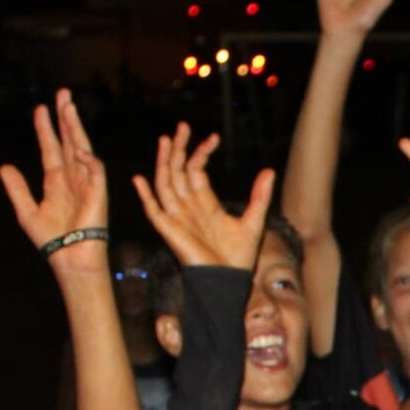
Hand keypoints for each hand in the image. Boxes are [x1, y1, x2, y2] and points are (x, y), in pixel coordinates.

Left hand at [0, 89, 107, 271]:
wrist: (69, 258)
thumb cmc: (52, 240)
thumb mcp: (27, 211)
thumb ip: (17, 188)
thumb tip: (5, 167)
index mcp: (56, 181)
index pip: (51, 147)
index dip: (45, 128)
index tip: (40, 109)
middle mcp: (72, 177)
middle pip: (68, 140)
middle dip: (65, 117)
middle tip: (62, 93)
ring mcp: (86, 183)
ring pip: (82, 147)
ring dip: (75, 127)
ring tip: (69, 106)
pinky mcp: (98, 192)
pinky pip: (94, 169)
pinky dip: (87, 158)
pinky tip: (76, 147)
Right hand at [133, 123, 275, 270]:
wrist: (228, 283)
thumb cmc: (238, 259)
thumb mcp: (253, 221)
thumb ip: (259, 196)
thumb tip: (270, 171)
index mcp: (205, 204)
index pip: (198, 171)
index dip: (203, 153)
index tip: (214, 138)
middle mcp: (188, 207)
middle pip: (179, 171)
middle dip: (180, 149)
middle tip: (182, 127)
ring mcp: (177, 217)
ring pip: (165, 183)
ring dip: (164, 162)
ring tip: (166, 140)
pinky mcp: (169, 231)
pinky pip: (153, 210)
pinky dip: (146, 195)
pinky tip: (140, 178)